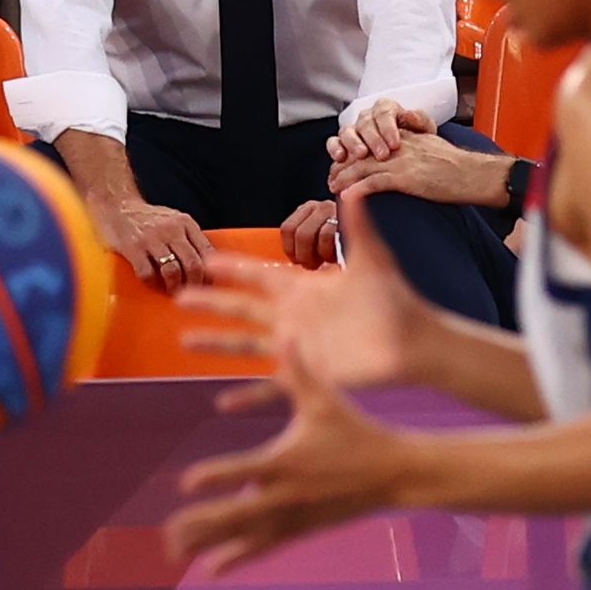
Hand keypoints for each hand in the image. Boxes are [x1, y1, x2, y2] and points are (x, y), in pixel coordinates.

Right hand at [91, 198, 212, 287]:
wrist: (117, 205)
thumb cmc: (147, 218)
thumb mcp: (174, 220)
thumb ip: (189, 237)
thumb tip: (206, 264)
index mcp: (185, 223)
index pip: (207, 251)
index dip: (210, 272)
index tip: (208, 285)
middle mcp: (171, 230)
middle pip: (192, 264)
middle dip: (194, 284)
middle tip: (191, 293)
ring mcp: (152, 239)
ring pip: (172, 271)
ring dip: (174, 286)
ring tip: (173, 291)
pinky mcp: (133, 248)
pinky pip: (147, 274)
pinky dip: (152, 284)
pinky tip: (153, 284)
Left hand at [166, 342, 404, 573]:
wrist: (391, 472)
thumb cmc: (357, 430)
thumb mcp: (327, 398)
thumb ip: (300, 370)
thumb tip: (287, 336)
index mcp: (287, 460)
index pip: (243, 471)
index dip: (215, 477)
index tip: (186, 483)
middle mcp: (285, 494)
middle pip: (235, 514)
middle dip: (200, 523)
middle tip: (167, 532)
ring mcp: (291, 516)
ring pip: (243, 534)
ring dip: (208, 543)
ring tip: (174, 552)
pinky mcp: (299, 528)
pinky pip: (262, 545)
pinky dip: (236, 556)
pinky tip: (212, 568)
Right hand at [177, 189, 428, 389]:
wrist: (412, 340)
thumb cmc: (394, 298)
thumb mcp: (373, 259)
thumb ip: (358, 226)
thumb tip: (353, 188)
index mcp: (305, 288)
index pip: (261, 274)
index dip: (235, 267)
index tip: (207, 259)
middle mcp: (294, 316)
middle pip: (242, 308)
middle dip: (211, 303)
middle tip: (178, 298)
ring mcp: (298, 347)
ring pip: (246, 345)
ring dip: (216, 345)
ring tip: (183, 344)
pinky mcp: (308, 373)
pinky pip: (271, 386)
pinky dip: (247, 394)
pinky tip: (223, 402)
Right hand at [327, 98, 436, 164]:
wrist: (408, 155)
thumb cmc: (416, 141)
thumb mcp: (424, 130)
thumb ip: (420, 120)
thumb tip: (409, 113)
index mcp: (386, 109)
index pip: (384, 113)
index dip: (388, 128)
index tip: (395, 144)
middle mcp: (367, 117)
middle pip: (365, 123)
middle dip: (373, 139)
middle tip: (382, 154)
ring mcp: (353, 130)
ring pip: (347, 130)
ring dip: (353, 143)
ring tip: (361, 155)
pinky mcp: (342, 143)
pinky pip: (334, 142)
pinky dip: (334, 148)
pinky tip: (340, 157)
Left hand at [329, 129, 510, 205]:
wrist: (473, 174)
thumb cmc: (459, 167)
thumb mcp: (433, 148)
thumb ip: (415, 149)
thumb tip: (404, 161)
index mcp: (405, 138)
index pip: (371, 141)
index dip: (354, 153)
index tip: (343, 164)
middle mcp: (400, 146)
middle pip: (362, 152)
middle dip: (344, 166)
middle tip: (331, 177)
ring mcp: (402, 160)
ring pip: (363, 166)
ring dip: (344, 177)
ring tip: (332, 187)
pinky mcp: (406, 177)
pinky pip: (375, 182)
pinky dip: (358, 189)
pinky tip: (346, 196)